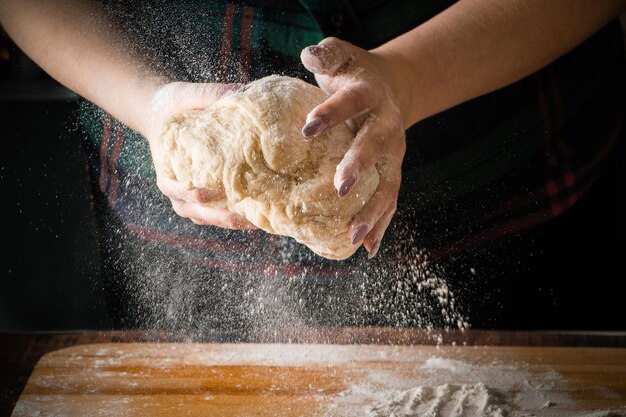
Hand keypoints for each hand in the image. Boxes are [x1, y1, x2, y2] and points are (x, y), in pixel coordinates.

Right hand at [143, 82, 256, 229]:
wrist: (163, 114)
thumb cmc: (175, 106)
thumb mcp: (187, 95)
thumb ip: (209, 94)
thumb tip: (240, 92)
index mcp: (167, 171)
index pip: (181, 190)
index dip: (199, 194)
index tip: (215, 192)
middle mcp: (175, 191)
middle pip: (198, 212)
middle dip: (222, 215)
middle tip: (247, 215)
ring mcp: (188, 199)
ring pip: (208, 219)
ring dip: (231, 221)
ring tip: (257, 219)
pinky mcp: (202, 200)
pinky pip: (215, 216)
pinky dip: (232, 218)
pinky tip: (255, 216)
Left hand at [300, 37, 406, 257]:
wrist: (390, 87)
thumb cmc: (353, 74)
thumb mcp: (341, 55)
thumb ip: (326, 54)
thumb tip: (308, 55)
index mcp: (370, 95)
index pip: (351, 103)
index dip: (331, 114)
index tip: (307, 128)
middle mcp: (387, 126)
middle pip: (375, 147)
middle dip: (359, 168)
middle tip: (339, 188)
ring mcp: (394, 154)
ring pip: (387, 184)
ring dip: (372, 210)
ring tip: (352, 236)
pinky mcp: (393, 172)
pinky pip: (390, 201)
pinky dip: (381, 225)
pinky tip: (368, 249)